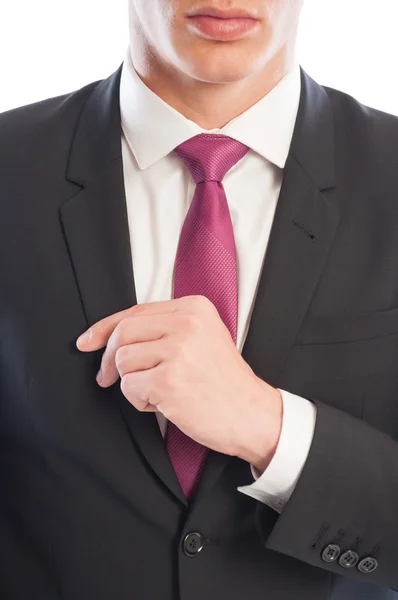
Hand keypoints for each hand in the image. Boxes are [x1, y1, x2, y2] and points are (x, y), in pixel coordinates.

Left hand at [76, 295, 282, 469]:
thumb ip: (165, 329)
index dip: (106, 327)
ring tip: (159, 392)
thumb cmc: (224, 382)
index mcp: (195, 307)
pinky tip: (164, 404)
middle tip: (107, 377)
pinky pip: (129, 387)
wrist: (251, 414)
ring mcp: (178, 352)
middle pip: (123, 333)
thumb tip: (111, 335)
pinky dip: (139, 401)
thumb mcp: (203, 338)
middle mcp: (187, 323)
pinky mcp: (169, 381)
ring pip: (122, 361)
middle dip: (108, 358)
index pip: (136, 310)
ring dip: (132, 383)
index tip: (88, 341)